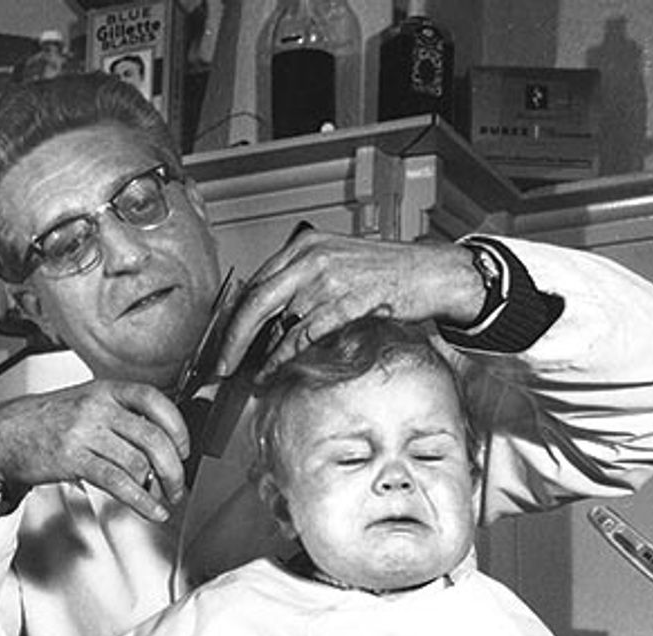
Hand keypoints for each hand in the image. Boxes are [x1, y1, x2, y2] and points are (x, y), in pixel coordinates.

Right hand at [0, 380, 189, 521]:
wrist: (1, 435)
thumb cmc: (45, 422)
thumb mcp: (85, 402)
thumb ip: (119, 413)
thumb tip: (161, 439)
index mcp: (105, 389)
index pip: (155, 400)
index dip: (178, 426)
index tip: (184, 448)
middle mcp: (98, 407)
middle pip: (154, 437)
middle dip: (175, 467)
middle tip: (178, 484)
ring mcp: (85, 432)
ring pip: (139, 462)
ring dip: (158, 487)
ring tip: (161, 499)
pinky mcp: (73, 459)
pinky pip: (118, 482)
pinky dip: (142, 501)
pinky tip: (151, 510)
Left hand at [217, 228, 482, 379]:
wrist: (432, 272)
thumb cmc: (389, 271)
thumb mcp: (338, 264)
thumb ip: (303, 282)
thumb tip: (270, 316)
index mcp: (306, 245)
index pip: (256, 282)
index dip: (234, 316)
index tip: (223, 339)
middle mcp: (312, 258)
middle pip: (255, 300)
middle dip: (232, 338)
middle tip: (220, 364)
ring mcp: (329, 278)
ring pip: (277, 321)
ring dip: (259, 354)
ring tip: (250, 373)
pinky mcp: (347, 301)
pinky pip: (304, 334)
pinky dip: (284, 356)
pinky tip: (274, 368)